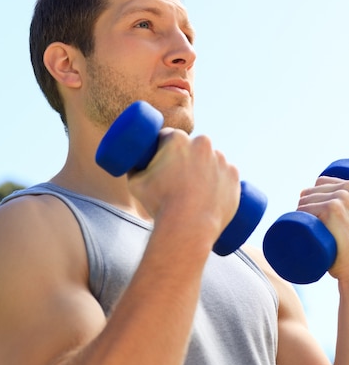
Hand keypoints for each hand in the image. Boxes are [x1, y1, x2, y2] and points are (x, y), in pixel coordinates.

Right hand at [128, 128, 240, 256]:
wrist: (188, 227)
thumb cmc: (160, 204)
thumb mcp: (136, 184)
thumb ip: (132, 169)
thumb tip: (131, 163)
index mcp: (177, 139)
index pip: (168, 137)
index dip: (163, 148)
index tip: (162, 161)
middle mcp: (202, 143)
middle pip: (192, 146)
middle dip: (186, 157)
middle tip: (178, 177)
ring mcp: (221, 159)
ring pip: (211, 159)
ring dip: (205, 168)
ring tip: (195, 188)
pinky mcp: (234, 175)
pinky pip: (227, 174)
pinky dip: (221, 181)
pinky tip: (212, 192)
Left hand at [298, 177, 348, 281]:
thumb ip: (344, 207)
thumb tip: (332, 197)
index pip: (321, 182)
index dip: (312, 197)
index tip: (313, 216)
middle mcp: (348, 187)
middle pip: (310, 192)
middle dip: (304, 208)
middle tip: (310, 230)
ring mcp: (341, 197)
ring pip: (304, 202)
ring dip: (299, 216)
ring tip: (307, 232)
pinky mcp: (332, 209)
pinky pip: (304, 209)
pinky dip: (299, 218)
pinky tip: (303, 230)